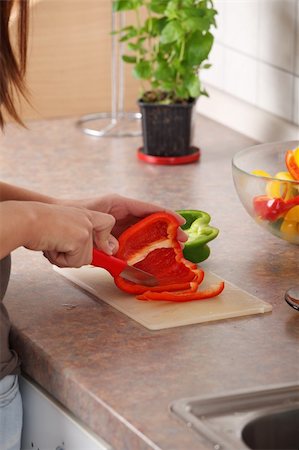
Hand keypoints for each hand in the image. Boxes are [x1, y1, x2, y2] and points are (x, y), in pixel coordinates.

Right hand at [11, 201, 116, 267]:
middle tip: (57, 246)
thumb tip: (86, 258)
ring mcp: (85, 228)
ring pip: (82, 260)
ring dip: (64, 259)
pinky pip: (74, 261)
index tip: (105, 249)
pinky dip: (60, 259)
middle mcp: (87, 219)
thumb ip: (76, 240)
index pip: (108, 222)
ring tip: (53, 244)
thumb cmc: (35, 225)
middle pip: (90, 254)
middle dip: (72, 257)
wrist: (25, 220)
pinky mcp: (81, 237)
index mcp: (83, 214)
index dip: (106, 239)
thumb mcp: (61, 229)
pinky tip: (53, 245)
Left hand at [58, 194, 187, 242]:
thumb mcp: (93, 219)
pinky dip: (141, 249)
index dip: (167, 215)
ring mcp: (119, 225)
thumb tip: (115, 250)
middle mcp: (122, 213)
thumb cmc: (75, 212)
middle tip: (182, 241)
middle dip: (167, 230)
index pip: (149, 208)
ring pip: (143, 232)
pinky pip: (131, 242)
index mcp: (120, 204)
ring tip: (171, 250)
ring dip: (156, 241)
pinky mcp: (114, 236)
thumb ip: (105, 234)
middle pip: (150, 221)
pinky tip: (149, 258)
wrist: (60, 217)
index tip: (180, 223)